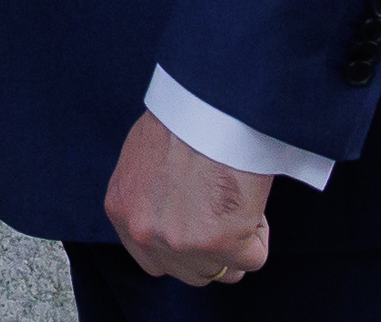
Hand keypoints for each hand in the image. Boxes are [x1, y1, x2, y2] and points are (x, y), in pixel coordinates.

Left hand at [104, 110, 272, 285]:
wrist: (208, 109)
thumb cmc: (182, 119)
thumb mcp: (144, 158)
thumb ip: (150, 195)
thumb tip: (172, 210)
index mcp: (121, 210)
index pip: (153, 257)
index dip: (184, 245)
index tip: (201, 226)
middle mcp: (144, 234)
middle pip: (189, 271)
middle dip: (213, 250)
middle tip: (225, 213)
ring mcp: (181, 244)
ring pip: (224, 270)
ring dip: (237, 243)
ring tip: (238, 201)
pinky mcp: (220, 246)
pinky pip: (253, 257)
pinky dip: (259, 234)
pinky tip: (250, 201)